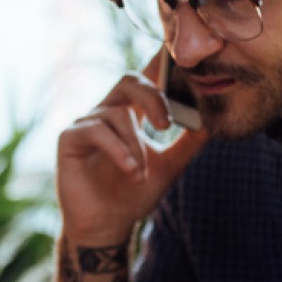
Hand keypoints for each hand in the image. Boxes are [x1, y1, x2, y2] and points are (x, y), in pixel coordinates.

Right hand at [56, 52, 207, 245]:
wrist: (107, 226)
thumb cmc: (134, 195)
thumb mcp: (169, 167)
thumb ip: (188, 144)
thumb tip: (211, 121)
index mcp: (130, 113)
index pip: (145, 79)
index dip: (159, 63)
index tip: (178, 54)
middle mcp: (107, 112)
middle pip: (129, 81)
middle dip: (152, 97)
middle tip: (168, 125)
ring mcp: (87, 124)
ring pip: (117, 113)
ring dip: (135, 145)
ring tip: (142, 173)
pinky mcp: (70, 138)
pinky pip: (96, 131)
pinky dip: (118, 150)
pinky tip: (131, 170)